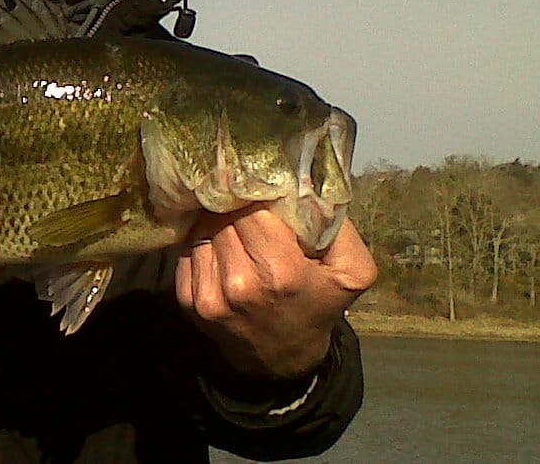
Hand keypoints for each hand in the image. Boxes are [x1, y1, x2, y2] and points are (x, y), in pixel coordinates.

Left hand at [176, 205, 376, 379]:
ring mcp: (208, 295)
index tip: (262, 188)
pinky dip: (203, 242)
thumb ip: (334, 223)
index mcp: (280, 272)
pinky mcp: (187, 300)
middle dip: (236, 205)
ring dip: (216, 222)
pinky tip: (222, 249)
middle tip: (249, 204)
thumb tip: (302, 184)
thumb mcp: (352, 269)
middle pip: (223, 215)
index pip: (251, 207)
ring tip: (236, 228)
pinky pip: (187, 250)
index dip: (256, 193)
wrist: (285, 356)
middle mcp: (238, 284)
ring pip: (201, 229)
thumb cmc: (319, 303)